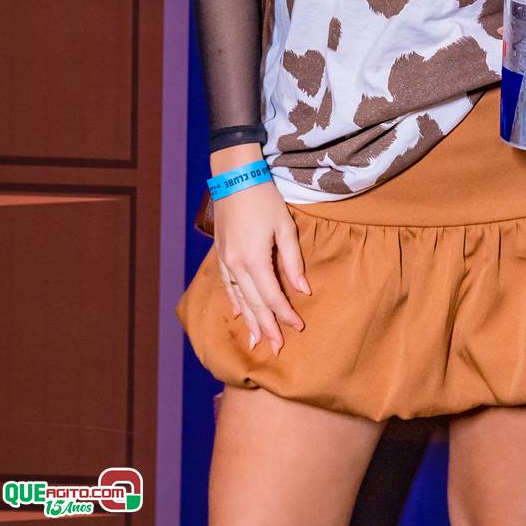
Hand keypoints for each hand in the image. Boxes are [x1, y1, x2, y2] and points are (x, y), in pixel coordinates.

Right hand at [213, 179, 311, 354]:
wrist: (235, 176)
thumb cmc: (264, 198)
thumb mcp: (285, 226)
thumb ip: (293, 261)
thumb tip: (304, 290)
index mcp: (254, 260)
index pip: (273, 297)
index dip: (286, 314)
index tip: (298, 328)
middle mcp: (237, 265)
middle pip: (254, 304)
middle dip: (267, 327)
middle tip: (276, 349)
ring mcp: (226, 261)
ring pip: (239, 299)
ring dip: (250, 321)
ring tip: (257, 341)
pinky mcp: (221, 254)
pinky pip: (228, 286)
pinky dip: (235, 302)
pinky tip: (240, 313)